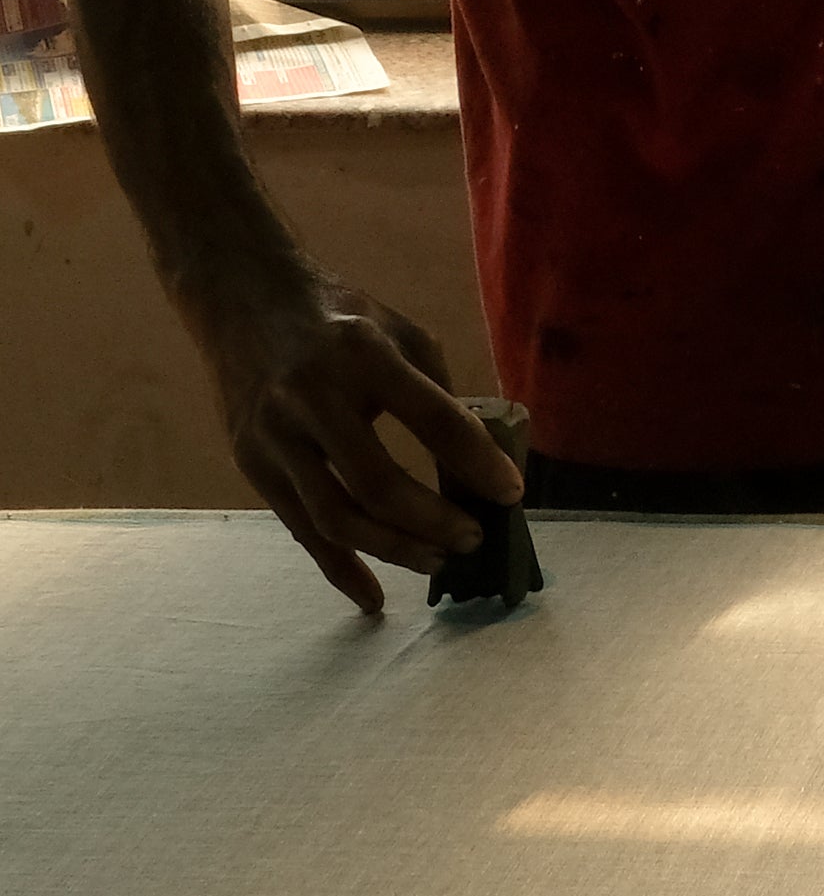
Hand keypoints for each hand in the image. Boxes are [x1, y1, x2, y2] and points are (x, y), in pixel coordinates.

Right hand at [185, 268, 525, 614]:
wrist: (240, 298)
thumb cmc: (338, 316)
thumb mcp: (399, 331)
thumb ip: (438, 395)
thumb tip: (478, 465)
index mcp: (361, 354)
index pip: (431, 419)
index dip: (477, 463)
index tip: (511, 494)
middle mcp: (311, 396)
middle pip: (377, 482)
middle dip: (433, 520)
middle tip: (472, 537)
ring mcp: (273, 435)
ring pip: (336, 516)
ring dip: (393, 549)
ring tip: (437, 559)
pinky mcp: (250, 463)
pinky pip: (301, 529)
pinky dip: (340, 568)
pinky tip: (373, 597)